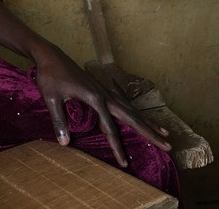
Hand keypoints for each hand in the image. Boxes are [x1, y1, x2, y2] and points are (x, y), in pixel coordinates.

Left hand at [32, 44, 171, 165]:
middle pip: (132, 117)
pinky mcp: (102, 89)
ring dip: (147, 122)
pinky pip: (124, 103)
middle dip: (150, 133)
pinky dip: (135, 112)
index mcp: (95, 99)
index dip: (117, 147)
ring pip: (131, 109)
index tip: (124, 163)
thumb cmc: (50, 76)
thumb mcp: (51, 98)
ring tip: (164, 131)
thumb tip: (64, 143)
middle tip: (168, 146)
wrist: (51, 56)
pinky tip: (140, 116)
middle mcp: (105, 95)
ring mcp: (105, 91)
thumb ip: (59, 120)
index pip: (110, 129)